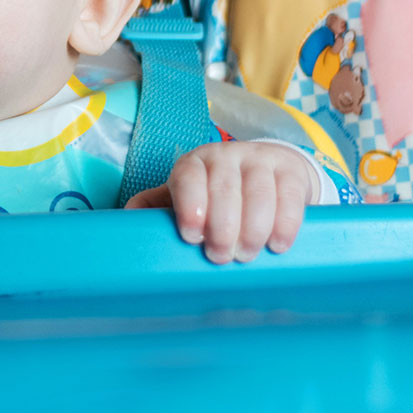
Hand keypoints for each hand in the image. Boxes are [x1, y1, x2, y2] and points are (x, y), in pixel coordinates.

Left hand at [124, 141, 313, 263]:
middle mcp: (226, 156)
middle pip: (224, 188)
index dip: (190, 205)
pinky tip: (277, 244)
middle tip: (221, 256)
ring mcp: (260, 160)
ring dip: (252, 229)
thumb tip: (121, 226)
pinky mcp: (290, 171)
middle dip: (222, 227)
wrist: (270, 170)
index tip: (192, 235)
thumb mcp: (186, 196)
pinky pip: (289, 197)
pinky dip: (284, 224)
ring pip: (258, 193)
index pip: (188, 176)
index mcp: (193, 164)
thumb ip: (156, 208)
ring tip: (247, 255)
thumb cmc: (217, 193)